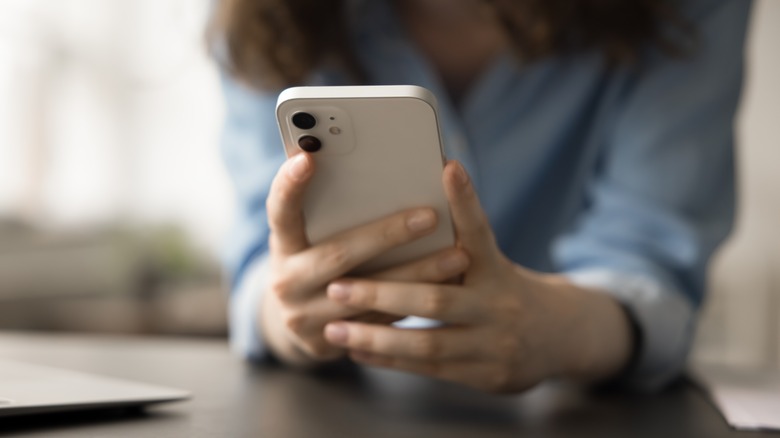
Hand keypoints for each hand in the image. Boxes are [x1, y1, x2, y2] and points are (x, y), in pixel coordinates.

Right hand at [261, 153, 470, 366]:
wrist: (298, 322)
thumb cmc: (315, 259)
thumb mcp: (310, 235)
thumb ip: (330, 210)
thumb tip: (382, 163)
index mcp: (283, 244)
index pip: (279, 209)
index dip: (289, 184)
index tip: (308, 157)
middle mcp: (287, 280)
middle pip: (338, 254)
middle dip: (387, 234)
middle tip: (429, 217)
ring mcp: (304, 316)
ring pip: (367, 294)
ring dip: (416, 274)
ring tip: (457, 256)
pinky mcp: (328, 342)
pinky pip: (380, 321)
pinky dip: (414, 301)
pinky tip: (447, 287)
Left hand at [323, 161, 632, 391]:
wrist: (560, 337)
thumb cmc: (505, 288)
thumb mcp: (492, 262)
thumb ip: (457, 242)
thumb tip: (416, 197)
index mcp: (497, 268)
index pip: (479, 230)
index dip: (464, 200)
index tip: (448, 168)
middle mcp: (498, 304)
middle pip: (435, 299)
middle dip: (382, 294)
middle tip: (338, 285)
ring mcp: (494, 343)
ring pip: (428, 342)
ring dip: (378, 336)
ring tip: (336, 328)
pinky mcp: (486, 374)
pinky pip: (430, 368)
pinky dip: (391, 359)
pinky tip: (358, 351)